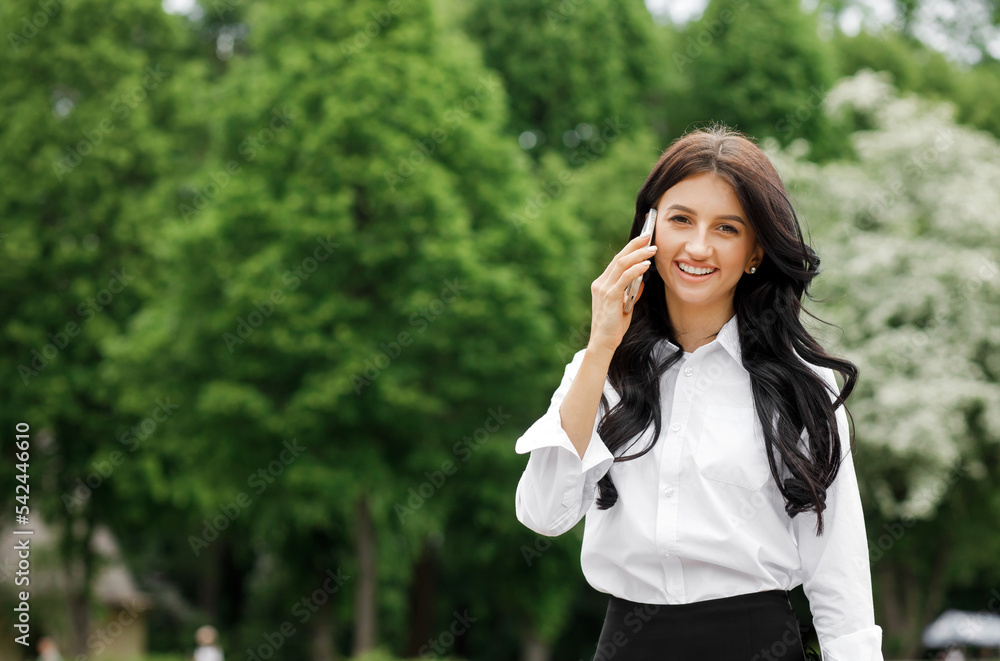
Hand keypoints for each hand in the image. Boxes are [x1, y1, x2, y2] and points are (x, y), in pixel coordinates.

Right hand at [588, 232, 655, 352]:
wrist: (603, 342)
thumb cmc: (613, 326)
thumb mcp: (624, 306)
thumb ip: (630, 292)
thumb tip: (641, 281)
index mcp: (602, 284)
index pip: (616, 261)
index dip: (630, 248)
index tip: (643, 240)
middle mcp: (600, 283)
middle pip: (619, 257)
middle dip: (635, 245)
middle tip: (649, 236)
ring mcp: (603, 289)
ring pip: (621, 264)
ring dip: (638, 254)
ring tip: (652, 249)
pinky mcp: (610, 296)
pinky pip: (624, 278)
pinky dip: (636, 269)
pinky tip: (646, 265)